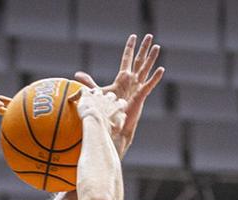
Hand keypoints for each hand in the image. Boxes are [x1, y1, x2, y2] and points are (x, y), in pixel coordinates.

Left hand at [73, 85, 126, 133]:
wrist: (95, 123)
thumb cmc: (106, 128)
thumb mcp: (117, 128)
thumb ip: (120, 123)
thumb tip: (120, 124)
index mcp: (117, 107)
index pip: (121, 103)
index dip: (118, 105)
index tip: (116, 109)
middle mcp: (109, 99)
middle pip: (110, 95)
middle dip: (107, 98)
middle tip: (102, 103)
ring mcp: (98, 95)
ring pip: (97, 91)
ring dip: (94, 94)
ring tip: (89, 98)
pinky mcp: (87, 94)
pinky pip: (81, 90)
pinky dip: (76, 95)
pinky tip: (70, 99)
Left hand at [74, 33, 163, 156]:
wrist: (114, 124)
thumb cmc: (108, 110)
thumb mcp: (97, 92)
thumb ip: (88, 82)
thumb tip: (76, 75)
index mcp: (123, 78)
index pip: (127, 59)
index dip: (129, 48)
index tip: (133, 36)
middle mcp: (132, 81)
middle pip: (139, 60)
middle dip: (144, 48)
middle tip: (149, 36)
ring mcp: (138, 87)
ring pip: (146, 69)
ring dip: (152, 58)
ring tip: (157, 47)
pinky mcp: (141, 96)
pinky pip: (149, 84)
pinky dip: (155, 77)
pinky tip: (161, 69)